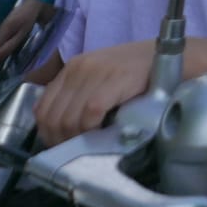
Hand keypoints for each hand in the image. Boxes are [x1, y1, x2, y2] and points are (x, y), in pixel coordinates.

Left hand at [35, 42, 156, 144]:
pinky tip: (102, 135)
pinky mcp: (113, 81)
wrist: (164, 55)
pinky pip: (90, 113)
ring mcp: (94, 73)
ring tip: (89, 146)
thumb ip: (80, 96)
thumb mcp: (100, 79)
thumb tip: (65, 131)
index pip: (42, 107)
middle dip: (61, 141)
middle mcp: (77, 69)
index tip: (60, 147)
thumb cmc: (134, 72)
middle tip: (75, 151)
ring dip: (77, 139)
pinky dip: (93, 130)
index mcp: (71, 69)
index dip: (47, 133)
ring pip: (69, 118)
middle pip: (53, 117)